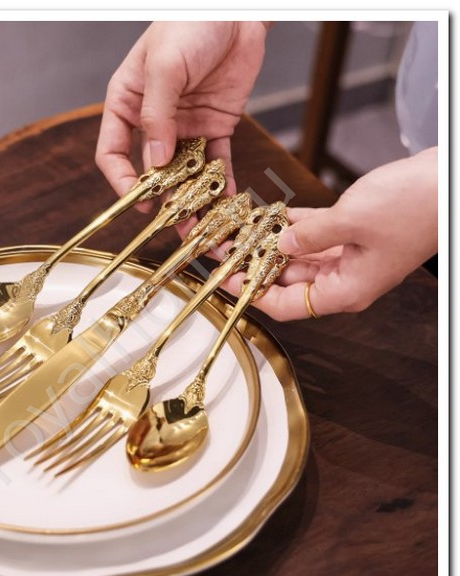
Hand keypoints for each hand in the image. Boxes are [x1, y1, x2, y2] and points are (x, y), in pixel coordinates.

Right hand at [95, 21, 268, 208]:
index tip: (136, 201)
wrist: (238, 11)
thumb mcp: (165, 66)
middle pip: (151, 170)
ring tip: (199, 227)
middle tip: (173, 224)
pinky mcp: (214, 128)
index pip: (113, 152)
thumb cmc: (191, 24)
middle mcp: (153, 122)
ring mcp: (184, 128)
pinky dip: (220, 185)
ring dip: (191, 201)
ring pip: (183, 173)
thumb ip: (157, 115)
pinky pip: (215, 163)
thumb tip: (154, 163)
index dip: (121, 180)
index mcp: (127, 104)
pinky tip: (224, 204)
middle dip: (162, 199)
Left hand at [220, 146, 438, 319]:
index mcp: (345, 290)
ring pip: (298, 256)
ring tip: (240, 231)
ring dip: (271, 243)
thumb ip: (310, 236)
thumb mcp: (352, 221)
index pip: (286, 306)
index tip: (226, 281)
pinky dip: (293, 226)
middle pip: (288, 281)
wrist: (452, 181)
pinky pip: (313, 234)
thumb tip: (281, 244)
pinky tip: (269, 215)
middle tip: (226, 249)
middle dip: (256, 265)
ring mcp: (348, 256)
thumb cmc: (416, 206)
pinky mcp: (352, 233)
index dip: (253, 295)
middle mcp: (344, 279)